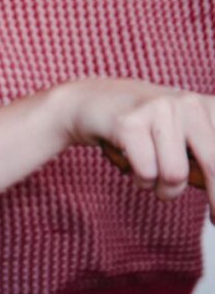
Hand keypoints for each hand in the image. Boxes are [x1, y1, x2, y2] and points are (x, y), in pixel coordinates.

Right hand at [62, 78, 214, 216]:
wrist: (91, 102)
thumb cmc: (140, 128)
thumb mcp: (178, 138)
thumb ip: (201, 160)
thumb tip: (214, 190)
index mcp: (207, 106)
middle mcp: (189, 103)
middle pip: (214, 164)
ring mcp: (159, 110)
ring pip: (176, 175)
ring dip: (163, 190)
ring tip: (151, 180)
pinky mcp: (130, 124)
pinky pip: (146, 173)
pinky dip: (140, 181)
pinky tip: (132, 168)